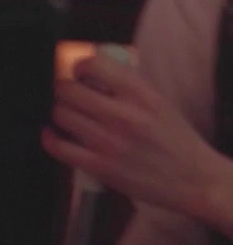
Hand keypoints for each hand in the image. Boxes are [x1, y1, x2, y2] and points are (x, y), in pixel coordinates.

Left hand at [43, 51, 225, 222]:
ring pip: (60, 114)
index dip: (79, 67)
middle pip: (67, 89)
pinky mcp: (99, 166)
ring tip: (71, 116)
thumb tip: (88, 69)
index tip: (79, 74)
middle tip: (70, 96)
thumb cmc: (174, 140)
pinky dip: (50, 137)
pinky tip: (54, 134)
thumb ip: (125, 84)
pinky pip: (57, 146)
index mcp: (141, 95)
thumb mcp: (157, 102)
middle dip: (64, 90)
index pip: (93, 64)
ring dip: (60, 113)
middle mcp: (123, 115)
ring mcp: (109, 142)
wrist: (195, 180)